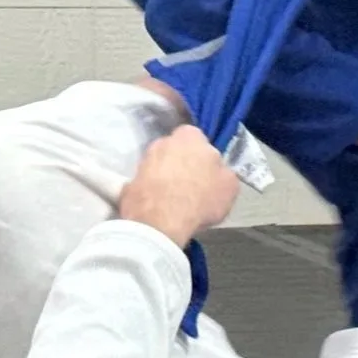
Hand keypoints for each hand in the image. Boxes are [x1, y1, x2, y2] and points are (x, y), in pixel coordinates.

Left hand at [118, 127, 239, 246]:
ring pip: (158, 167)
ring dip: (165, 179)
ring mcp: (142, 162)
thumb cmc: (200, 198)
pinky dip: (151, 194)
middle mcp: (162, 142)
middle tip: (191, 186)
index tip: (206, 172)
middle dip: (181, 164)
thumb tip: (216, 170)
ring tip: (175, 201)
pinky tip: (159, 209)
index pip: (197, 138)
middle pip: (175, 151)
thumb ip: (222, 171)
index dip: (203, 156)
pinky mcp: (128, 183)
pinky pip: (145, 186)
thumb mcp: (229, 186)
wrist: (160, 222)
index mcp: (189, 136)